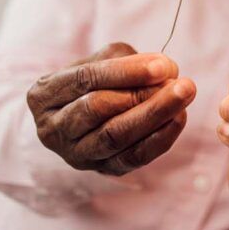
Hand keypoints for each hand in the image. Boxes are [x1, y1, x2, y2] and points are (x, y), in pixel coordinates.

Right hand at [26, 43, 196, 175]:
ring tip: (184, 96)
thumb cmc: (94, 81)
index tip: (163, 65)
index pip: (85, 79)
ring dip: (155, 115)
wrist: (84, 115)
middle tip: (181, 83)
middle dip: (143, 94)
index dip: (127, 72)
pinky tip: (179, 118)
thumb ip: (128, 60)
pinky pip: (132, 157)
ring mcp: (75, 154)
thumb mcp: (102, 60)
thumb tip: (164, 69)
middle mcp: (52, 129)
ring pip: (115, 136)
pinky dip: (160, 138)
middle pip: (98, 109)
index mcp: (44, 95)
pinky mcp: (101, 170)